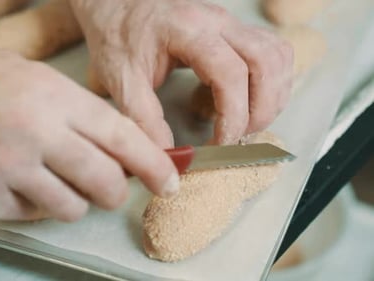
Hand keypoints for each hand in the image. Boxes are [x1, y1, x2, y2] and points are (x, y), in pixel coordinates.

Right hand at [0, 39, 178, 220]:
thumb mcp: (35, 76)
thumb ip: (78, 111)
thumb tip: (118, 145)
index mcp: (54, 99)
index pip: (122, 138)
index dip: (153, 164)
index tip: (169, 180)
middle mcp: (35, 134)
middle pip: (105, 182)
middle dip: (117, 190)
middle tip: (113, 186)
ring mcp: (7, 169)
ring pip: (72, 208)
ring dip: (76, 201)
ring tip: (58, 181)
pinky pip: (32, 216)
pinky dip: (36, 205)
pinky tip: (21, 183)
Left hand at [70, 0, 293, 144]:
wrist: (114, 6)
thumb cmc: (116, 37)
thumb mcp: (122, 82)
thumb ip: (145, 121)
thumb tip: (171, 157)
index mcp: (187, 31)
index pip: (230, 73)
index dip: (234, 115)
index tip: (222, 143)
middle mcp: (216, 21)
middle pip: (266, 62)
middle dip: (261, 109)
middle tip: (238, 137)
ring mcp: (228, 23)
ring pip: (276, 55)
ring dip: (271, 95)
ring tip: (244, 121)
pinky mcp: (232, 30)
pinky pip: (271, 51)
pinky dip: (269, 80)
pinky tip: (243, 99)